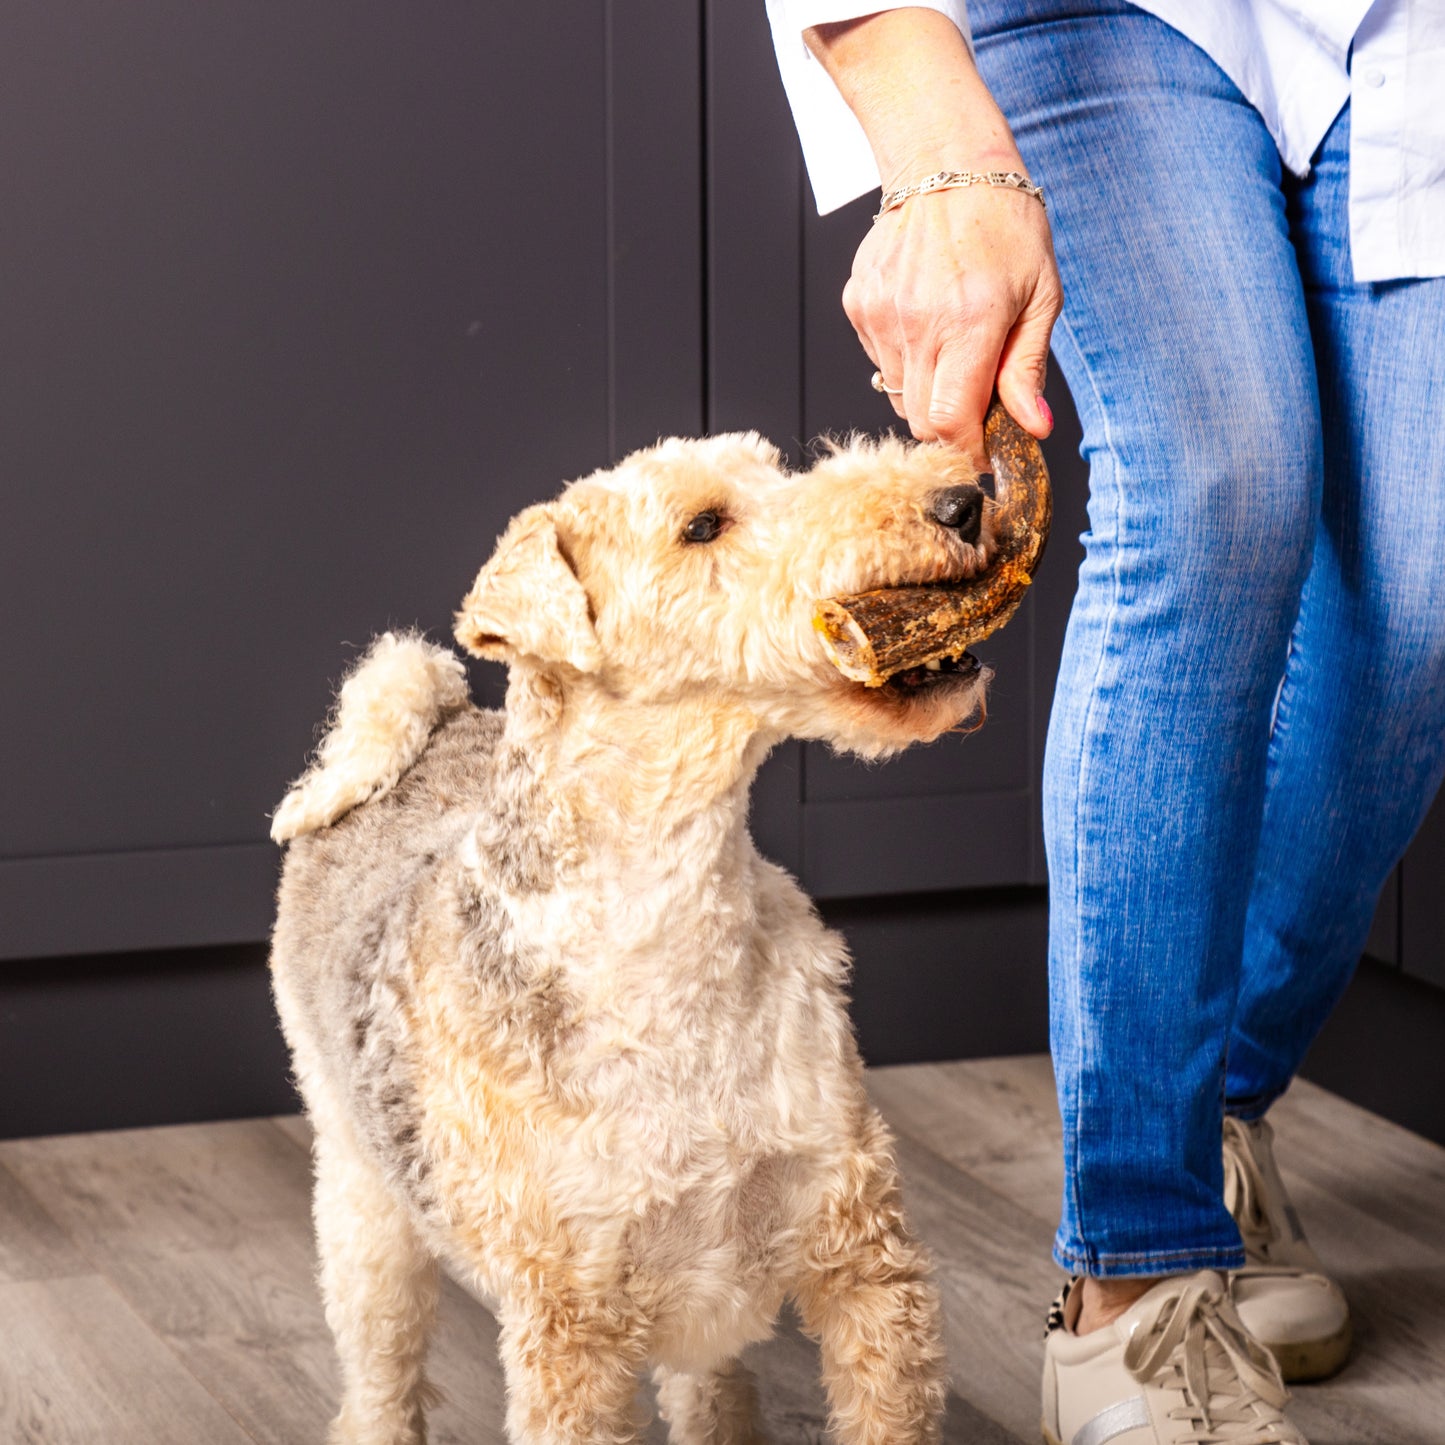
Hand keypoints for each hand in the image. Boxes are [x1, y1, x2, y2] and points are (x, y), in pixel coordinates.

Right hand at [847, 179, 1062, 464]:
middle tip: (976, 399)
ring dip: (927, 389)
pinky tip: (926, 319)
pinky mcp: (858, 306)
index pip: (949, 422)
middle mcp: (917, 324)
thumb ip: (1028, 368)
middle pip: (919, 420)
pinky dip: (905, 358)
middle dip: (950, 425)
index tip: (984, 450)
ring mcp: (881, 315)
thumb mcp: (1040, 295)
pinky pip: (880, 361)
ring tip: (953, 345)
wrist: (946, 164)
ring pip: (897, 394)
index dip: (967, 448)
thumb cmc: (1004, 223)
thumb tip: (1033, 428)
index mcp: (969, 322)